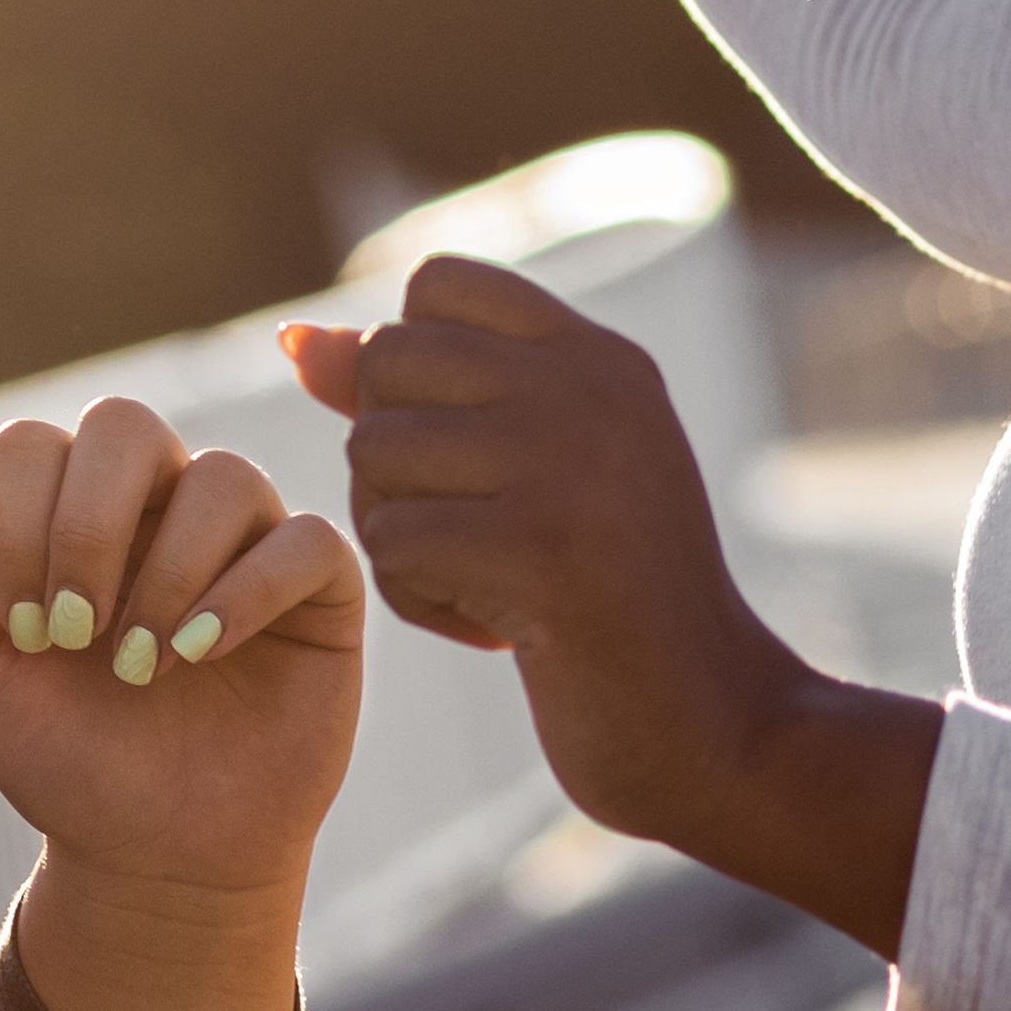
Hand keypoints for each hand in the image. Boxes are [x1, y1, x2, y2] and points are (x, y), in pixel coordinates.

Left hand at [0, 395, 367, 1010]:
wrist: (155, 856)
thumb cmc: (69, 758)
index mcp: (69, 510)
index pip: (35, 444)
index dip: (15, 521)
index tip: (19, 628)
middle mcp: (159, 505)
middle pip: (125, 426)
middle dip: (85, 524)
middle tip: (72, 629)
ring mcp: (243, 539)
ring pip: (223, 475)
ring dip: (166, 571)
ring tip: (140, 666)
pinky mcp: (319, 589)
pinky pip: (305, 538)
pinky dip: (247, 591)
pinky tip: (199, 653)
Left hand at [285, 257, 939, 951]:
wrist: (716, 725)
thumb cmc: (611, 601)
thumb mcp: (534, 473)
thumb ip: (422, 397)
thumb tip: (294, 341)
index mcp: (599, 357)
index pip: (437, 286)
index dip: (412, 371)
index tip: (474, 457)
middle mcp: (588, 386)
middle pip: (387, 366)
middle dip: (396, 462)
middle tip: (472, 533)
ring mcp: (568, 461)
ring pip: (375, 456)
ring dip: (404, 539)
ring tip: (492, 584)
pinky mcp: (538, 547)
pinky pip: (389, 543)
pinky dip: (421, 602)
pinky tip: (497, 631)